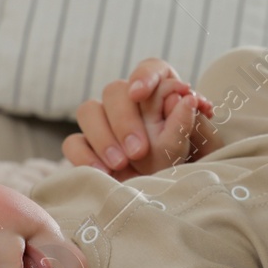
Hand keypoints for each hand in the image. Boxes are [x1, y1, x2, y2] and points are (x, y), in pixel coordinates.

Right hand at [63, 59, 215, 179]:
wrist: (167, 197)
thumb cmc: (184, 165)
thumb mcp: (194, 147)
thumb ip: (188, 121)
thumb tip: (187, 98)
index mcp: (161, 92)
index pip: (150, 70)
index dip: (144, 77)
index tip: (140, 93)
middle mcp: (129, 102)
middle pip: (115, 90)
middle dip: (124, 120)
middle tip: (139, 151)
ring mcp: (104, 123)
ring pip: (88, 110)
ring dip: (103, 136)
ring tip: (120, 164)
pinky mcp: (86, 147)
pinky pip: (73, 142)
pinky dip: (85, 156)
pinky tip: (102, 172)